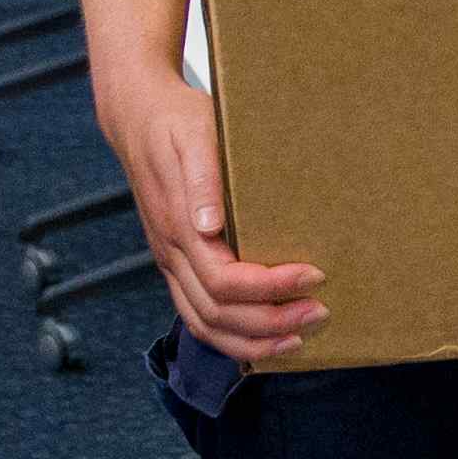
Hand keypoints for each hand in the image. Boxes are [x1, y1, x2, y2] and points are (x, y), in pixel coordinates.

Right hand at [131, 74, 324, 364]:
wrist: (138, 118)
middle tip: (319, 312)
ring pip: (204, 325)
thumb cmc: (178, 121)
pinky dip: (231, 337)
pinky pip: (197, 316)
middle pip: (218, 314)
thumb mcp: (196, 134)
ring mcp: (169, 262)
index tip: (314, 275)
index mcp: (179, 225)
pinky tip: (264, 337)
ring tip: (298, 337)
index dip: (270, 288)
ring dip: (252, 341)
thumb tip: (210, 226)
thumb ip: (203, 179)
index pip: (224, 281)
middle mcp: (171, 252)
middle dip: (271, 322)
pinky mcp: (174, 264)